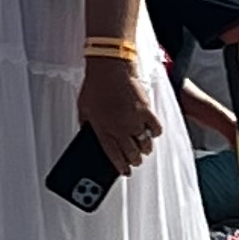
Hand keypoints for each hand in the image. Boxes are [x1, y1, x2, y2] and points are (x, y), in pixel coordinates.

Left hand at [79, 57, 162, 174]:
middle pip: (131, 153)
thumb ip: (85, 123)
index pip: (113, 155)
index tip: (125, 171)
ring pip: (145, 144)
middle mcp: (119, 127)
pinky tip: (152, 133)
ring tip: (143, 149)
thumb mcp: (83, 108)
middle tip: (135, 161)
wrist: (110, 68)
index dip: (120, 166)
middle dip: (134, 160)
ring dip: (145, 149)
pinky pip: (155, 129)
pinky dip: (155, 133)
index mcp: (101, 128)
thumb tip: (85, 132)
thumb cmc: (95, 85)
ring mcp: (133, 120)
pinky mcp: (145, 111)